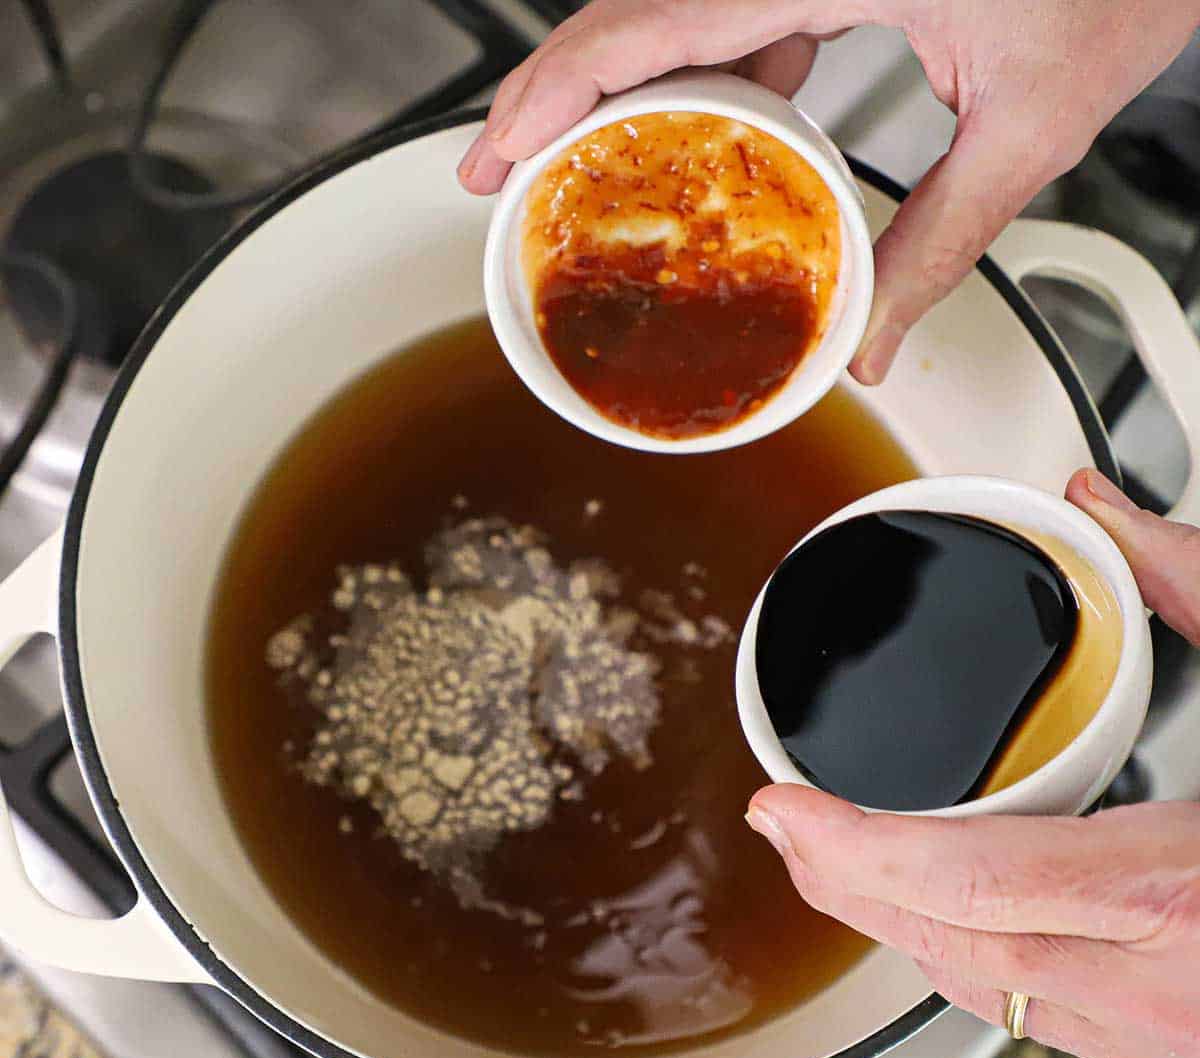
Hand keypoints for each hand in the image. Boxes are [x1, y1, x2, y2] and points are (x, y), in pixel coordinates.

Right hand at [458, 1, 1197, 382]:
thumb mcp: (1033, 123)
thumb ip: (939, 242)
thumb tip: (870, 344)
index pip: (652, 17)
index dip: (556, 88)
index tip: (497, 150)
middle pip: (636, 8)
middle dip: (556, 95)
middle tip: (504, 171)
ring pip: (674, 8)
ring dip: (621, 90)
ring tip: (581, 172)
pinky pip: (732, 11)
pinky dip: (700, 76)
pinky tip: (701, 135)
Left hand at [746, 468, 1199, 1057]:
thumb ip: (1195, 590)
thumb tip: (1108, 507)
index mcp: (1187, 898)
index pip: (961, 880)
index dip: (848, 849)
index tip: (779, 811)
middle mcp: (1174, 995)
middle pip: (948, 945)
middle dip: (848, 888)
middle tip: (789, 832)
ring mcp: (1181, 1052)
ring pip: (986, 992)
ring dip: (903, 924)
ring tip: (845, 863)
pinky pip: (1046, 1018)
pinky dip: (981, 960)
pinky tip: (960, 917)